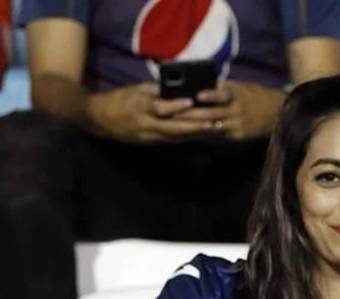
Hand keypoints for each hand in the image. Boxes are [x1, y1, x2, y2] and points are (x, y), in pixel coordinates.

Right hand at [84, 83, 214, 141]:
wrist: (98, 119)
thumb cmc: (120, 99)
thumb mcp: (135, 90)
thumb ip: (156, 90)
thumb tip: (177, 87)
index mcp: (140, 106)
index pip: (160, 107)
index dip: (175, 105)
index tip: (191, 101)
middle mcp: (146, 124)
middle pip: (172, 127)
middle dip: (194, 126)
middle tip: (213, 124)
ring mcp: (148, 136)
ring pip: (175, 136)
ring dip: (194, 135)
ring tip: (212, 130)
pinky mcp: (150, 142)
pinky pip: (171, 140)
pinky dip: (185, 138)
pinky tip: (200, 136)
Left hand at [180, 80, 285, 140]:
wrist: (279, 114)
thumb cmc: (256, 96)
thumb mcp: (241, 87)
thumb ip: (221, 88)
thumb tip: (199, 85)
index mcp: (237, 95)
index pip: (221, 94)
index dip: (208, 95)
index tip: (195, 95)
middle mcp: (237, 111)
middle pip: (210, 113)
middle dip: (190, 114)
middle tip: (172, 114)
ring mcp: (238, 125)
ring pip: (212, 126)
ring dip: (193, 126)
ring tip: (176, 125)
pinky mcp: (239, 136)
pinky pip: (218, 135)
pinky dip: (205, 133)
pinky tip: (191, 133)